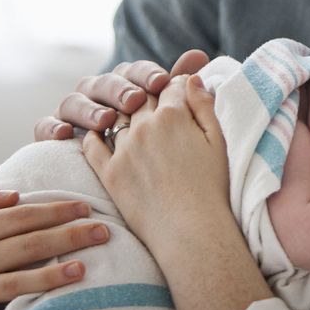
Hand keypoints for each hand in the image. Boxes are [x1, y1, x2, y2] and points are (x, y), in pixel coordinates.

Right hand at [33, 49, 210, 140]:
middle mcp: (99, 95)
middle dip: (118, 89)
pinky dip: (51, 128)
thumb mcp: (175, 119)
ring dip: (88, 107)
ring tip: (105, 120)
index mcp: (128, 85)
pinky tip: (64, 135)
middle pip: (103, 82)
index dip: (146, 74)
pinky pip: (45, 127)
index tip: (162, 81)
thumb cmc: (163, 152)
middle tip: (134, 100)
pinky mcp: (56, 136)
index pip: (134, 71)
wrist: (147, 192)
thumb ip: (182, 87)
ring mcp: (76, 115)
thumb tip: (199, 55)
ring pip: (73, 101)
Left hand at [82, 74, 226, 249]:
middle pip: (142, 97)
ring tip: (130, 119)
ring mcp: (123, 149)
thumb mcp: (218, 141)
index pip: (170, 85)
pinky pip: (92, 144)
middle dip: (149, 96)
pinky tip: (99, 132)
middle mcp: (144, 126)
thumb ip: (204, 105)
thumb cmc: (212, 188)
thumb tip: (191, 78)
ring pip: (117, 117)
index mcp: (173, 115)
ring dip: (123, 113)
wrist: (191, 230)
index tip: (179, 94)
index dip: (176, 86)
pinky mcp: (109, 172)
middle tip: (155, 105)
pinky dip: (94, 134)